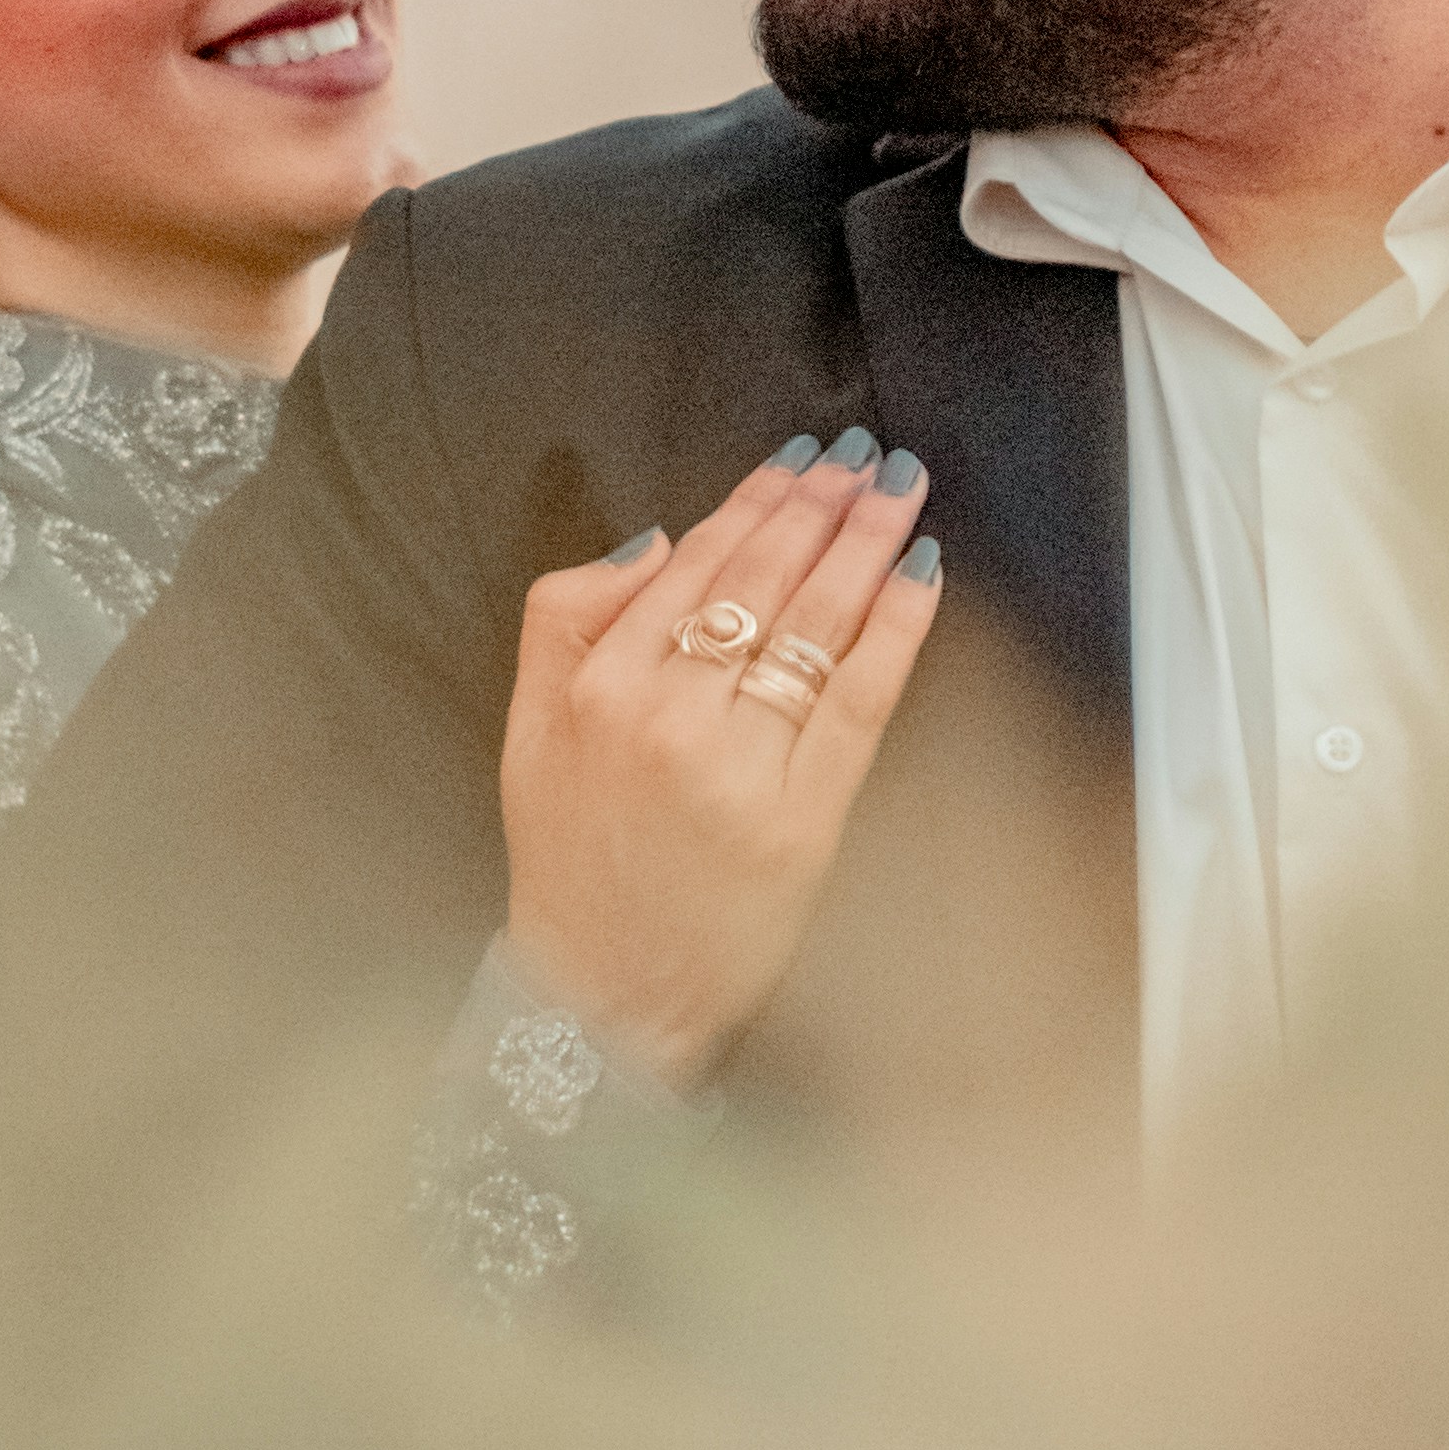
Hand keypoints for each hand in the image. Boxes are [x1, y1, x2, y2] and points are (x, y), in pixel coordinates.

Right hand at [499, 439, 943, 1087]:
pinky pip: (862, 700)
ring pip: (817, 627)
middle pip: (764, 581)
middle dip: (822, 505)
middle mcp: (671, 718)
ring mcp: (742, 768)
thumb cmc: (571, 860)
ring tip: (900, 489)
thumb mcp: (527, 729)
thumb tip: (654, 540)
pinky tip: (921, 574)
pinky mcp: (804, 818)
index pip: (694, 564)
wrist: (604, 994)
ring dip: (866, 544)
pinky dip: (897, 629)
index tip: (798, 460)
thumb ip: (564, 617)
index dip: (755, 502)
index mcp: (602, 686)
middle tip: (865, 454)